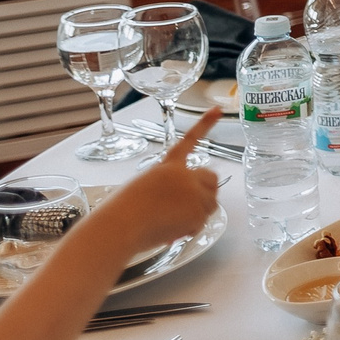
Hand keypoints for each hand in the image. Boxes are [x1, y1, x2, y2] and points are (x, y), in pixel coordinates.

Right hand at [80, 109, 223, 261]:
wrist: (121, 226)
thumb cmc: (124, 210)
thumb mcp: (144, 185)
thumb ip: (167, 185)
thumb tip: (179, 202)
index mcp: (169, 166)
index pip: (189, 141)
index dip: (205, 124)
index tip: (218, 110)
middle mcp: (184, 176)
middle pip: (211, 178)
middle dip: (204, 190)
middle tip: (186, 204)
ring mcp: (193, 194)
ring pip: (211, 201)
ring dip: (198, 210)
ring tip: (172, 218)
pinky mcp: (197, 212)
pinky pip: (203, 221)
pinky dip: (190, 228)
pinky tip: (171, 230)